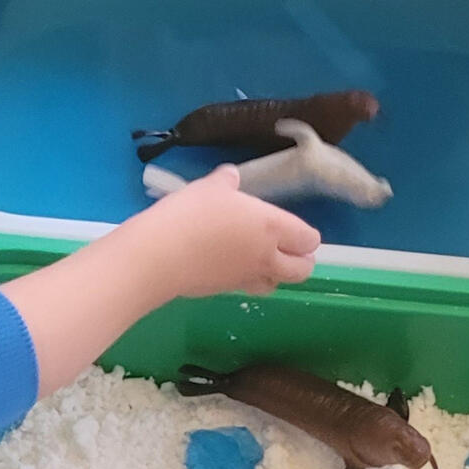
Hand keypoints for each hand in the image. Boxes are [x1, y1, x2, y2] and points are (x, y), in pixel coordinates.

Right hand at [137, 167, 319, 295]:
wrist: (161, 256)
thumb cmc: (191, 214)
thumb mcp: (209, 187)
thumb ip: (225, 182)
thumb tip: (231, 177)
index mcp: (271, 226)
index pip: (308, 239)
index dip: (308, 237)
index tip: (298, 231)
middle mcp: (266, 256)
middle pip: (302, 270)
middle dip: (302, 261)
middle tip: (292, 251)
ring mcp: (247, 278)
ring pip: (277, 285)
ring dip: (277, 275)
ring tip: (265, 261)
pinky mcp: (226, 291)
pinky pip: (249, 289)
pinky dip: (249, 280)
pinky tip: (232, 266)